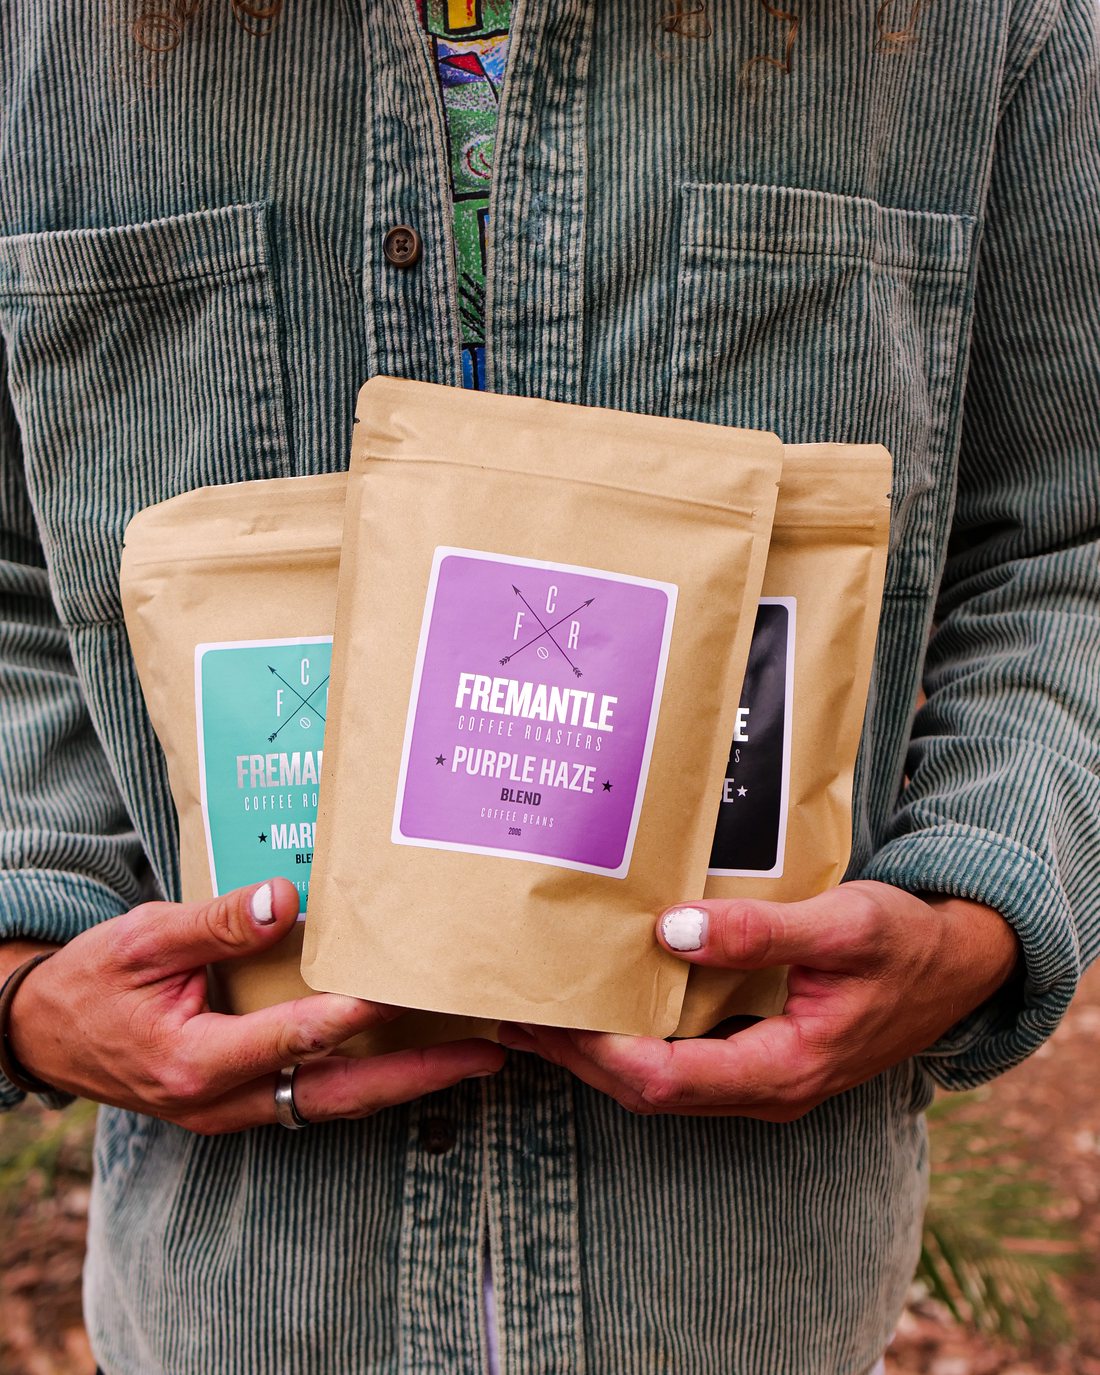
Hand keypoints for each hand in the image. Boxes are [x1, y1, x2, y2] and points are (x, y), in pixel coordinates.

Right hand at [7, 879, 503, 1131]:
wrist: (47, 1034)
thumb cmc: (93, 982)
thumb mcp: (144, 939)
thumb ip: (216, 924)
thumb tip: (286, 900)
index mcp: (194, 1060)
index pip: (293, 1038)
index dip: (354, 1017)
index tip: (407, 995)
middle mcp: (221, 1100)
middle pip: (337, 1096)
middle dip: (416, 1079)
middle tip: (484, 1058)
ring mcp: (233, 1109)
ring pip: (333, 1103)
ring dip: (401, 1084)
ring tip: (470, 1058)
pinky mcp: (242, 1102)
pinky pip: (314, 1096)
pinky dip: (365, 1079)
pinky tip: (406, 1054)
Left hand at [499, 880, 1018, 1120]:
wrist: (960, 964)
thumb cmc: (907, 944)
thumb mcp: (844, 927)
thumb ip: (763, 932)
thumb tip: (673, 931)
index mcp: (783, 1068)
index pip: (667, 1080)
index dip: (601, 1054)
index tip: (549, 1018)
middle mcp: (764, 1087)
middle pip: (649, 1089)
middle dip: (580, 1057)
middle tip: (516, 1015)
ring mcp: (760, 1076)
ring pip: (662, 1079)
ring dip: (599, 1050)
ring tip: (542, 1008)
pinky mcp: (760, 1053)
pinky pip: (682, 1059)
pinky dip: (635, 1036)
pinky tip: (608, 998)